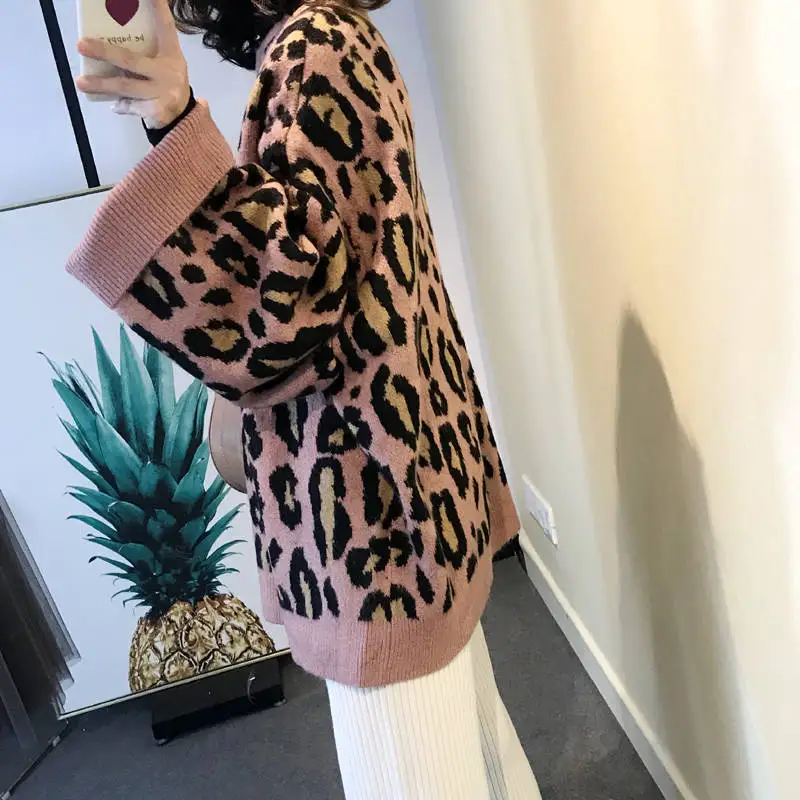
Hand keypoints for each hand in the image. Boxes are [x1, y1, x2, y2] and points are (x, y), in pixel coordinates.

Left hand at [76, 0, 189, 128]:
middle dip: (104, 52)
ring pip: (125, 86)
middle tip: (82, 44)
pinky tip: (114, 104)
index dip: (159, 8)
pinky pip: (130, 105)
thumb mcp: (164, 64)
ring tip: (81, 82)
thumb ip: (146, 52)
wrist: (184, 120)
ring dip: (101, 84)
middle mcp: (168, 72)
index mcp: (171, 55)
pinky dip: (120, 105)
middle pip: (131, 60)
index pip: (165, 27)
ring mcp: (163, 92)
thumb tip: (111, 39)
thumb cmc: (166, 85)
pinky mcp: (156, 110)